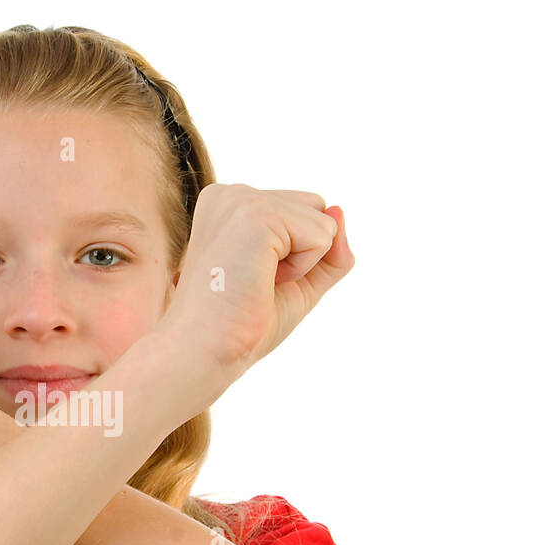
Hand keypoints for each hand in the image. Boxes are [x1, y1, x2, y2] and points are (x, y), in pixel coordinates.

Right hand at [159, 184, 354, 378]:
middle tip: (255, 282)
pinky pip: (322, 236)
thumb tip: (339, 210)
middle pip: (316, 208)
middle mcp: (231, 193)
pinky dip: (302, 269)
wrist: (204, 351)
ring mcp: (241, 199)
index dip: (294, 257)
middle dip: (303, 254)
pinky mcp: (256, 213)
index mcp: (230, 205)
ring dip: (303, 265)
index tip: (250, 280)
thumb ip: (328, 249)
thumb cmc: (242, 324)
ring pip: (324, 222)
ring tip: (255, 282)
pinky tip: (261, 280)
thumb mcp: (298, 282)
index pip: (302, 212)